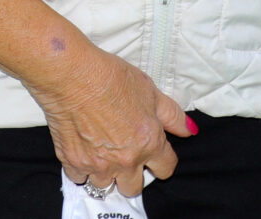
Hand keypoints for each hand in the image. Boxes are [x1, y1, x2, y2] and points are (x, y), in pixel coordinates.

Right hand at [33, 45, 193, 196]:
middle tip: (125, 153)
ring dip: (106, 172)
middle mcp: (125, 160)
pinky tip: (84, 149)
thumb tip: (189, 130)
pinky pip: (80, 177)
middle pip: (134, 187)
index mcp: (148, 142)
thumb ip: (171, 115)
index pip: (166, 169)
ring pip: (106, 185)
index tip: (155, 154)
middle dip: (132, 174)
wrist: (71, 74)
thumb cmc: (109, 77)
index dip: (162, 160)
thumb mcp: (149, 89)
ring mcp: (98, 164)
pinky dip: (82, 168)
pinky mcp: (73, 162)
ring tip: (102, 150)